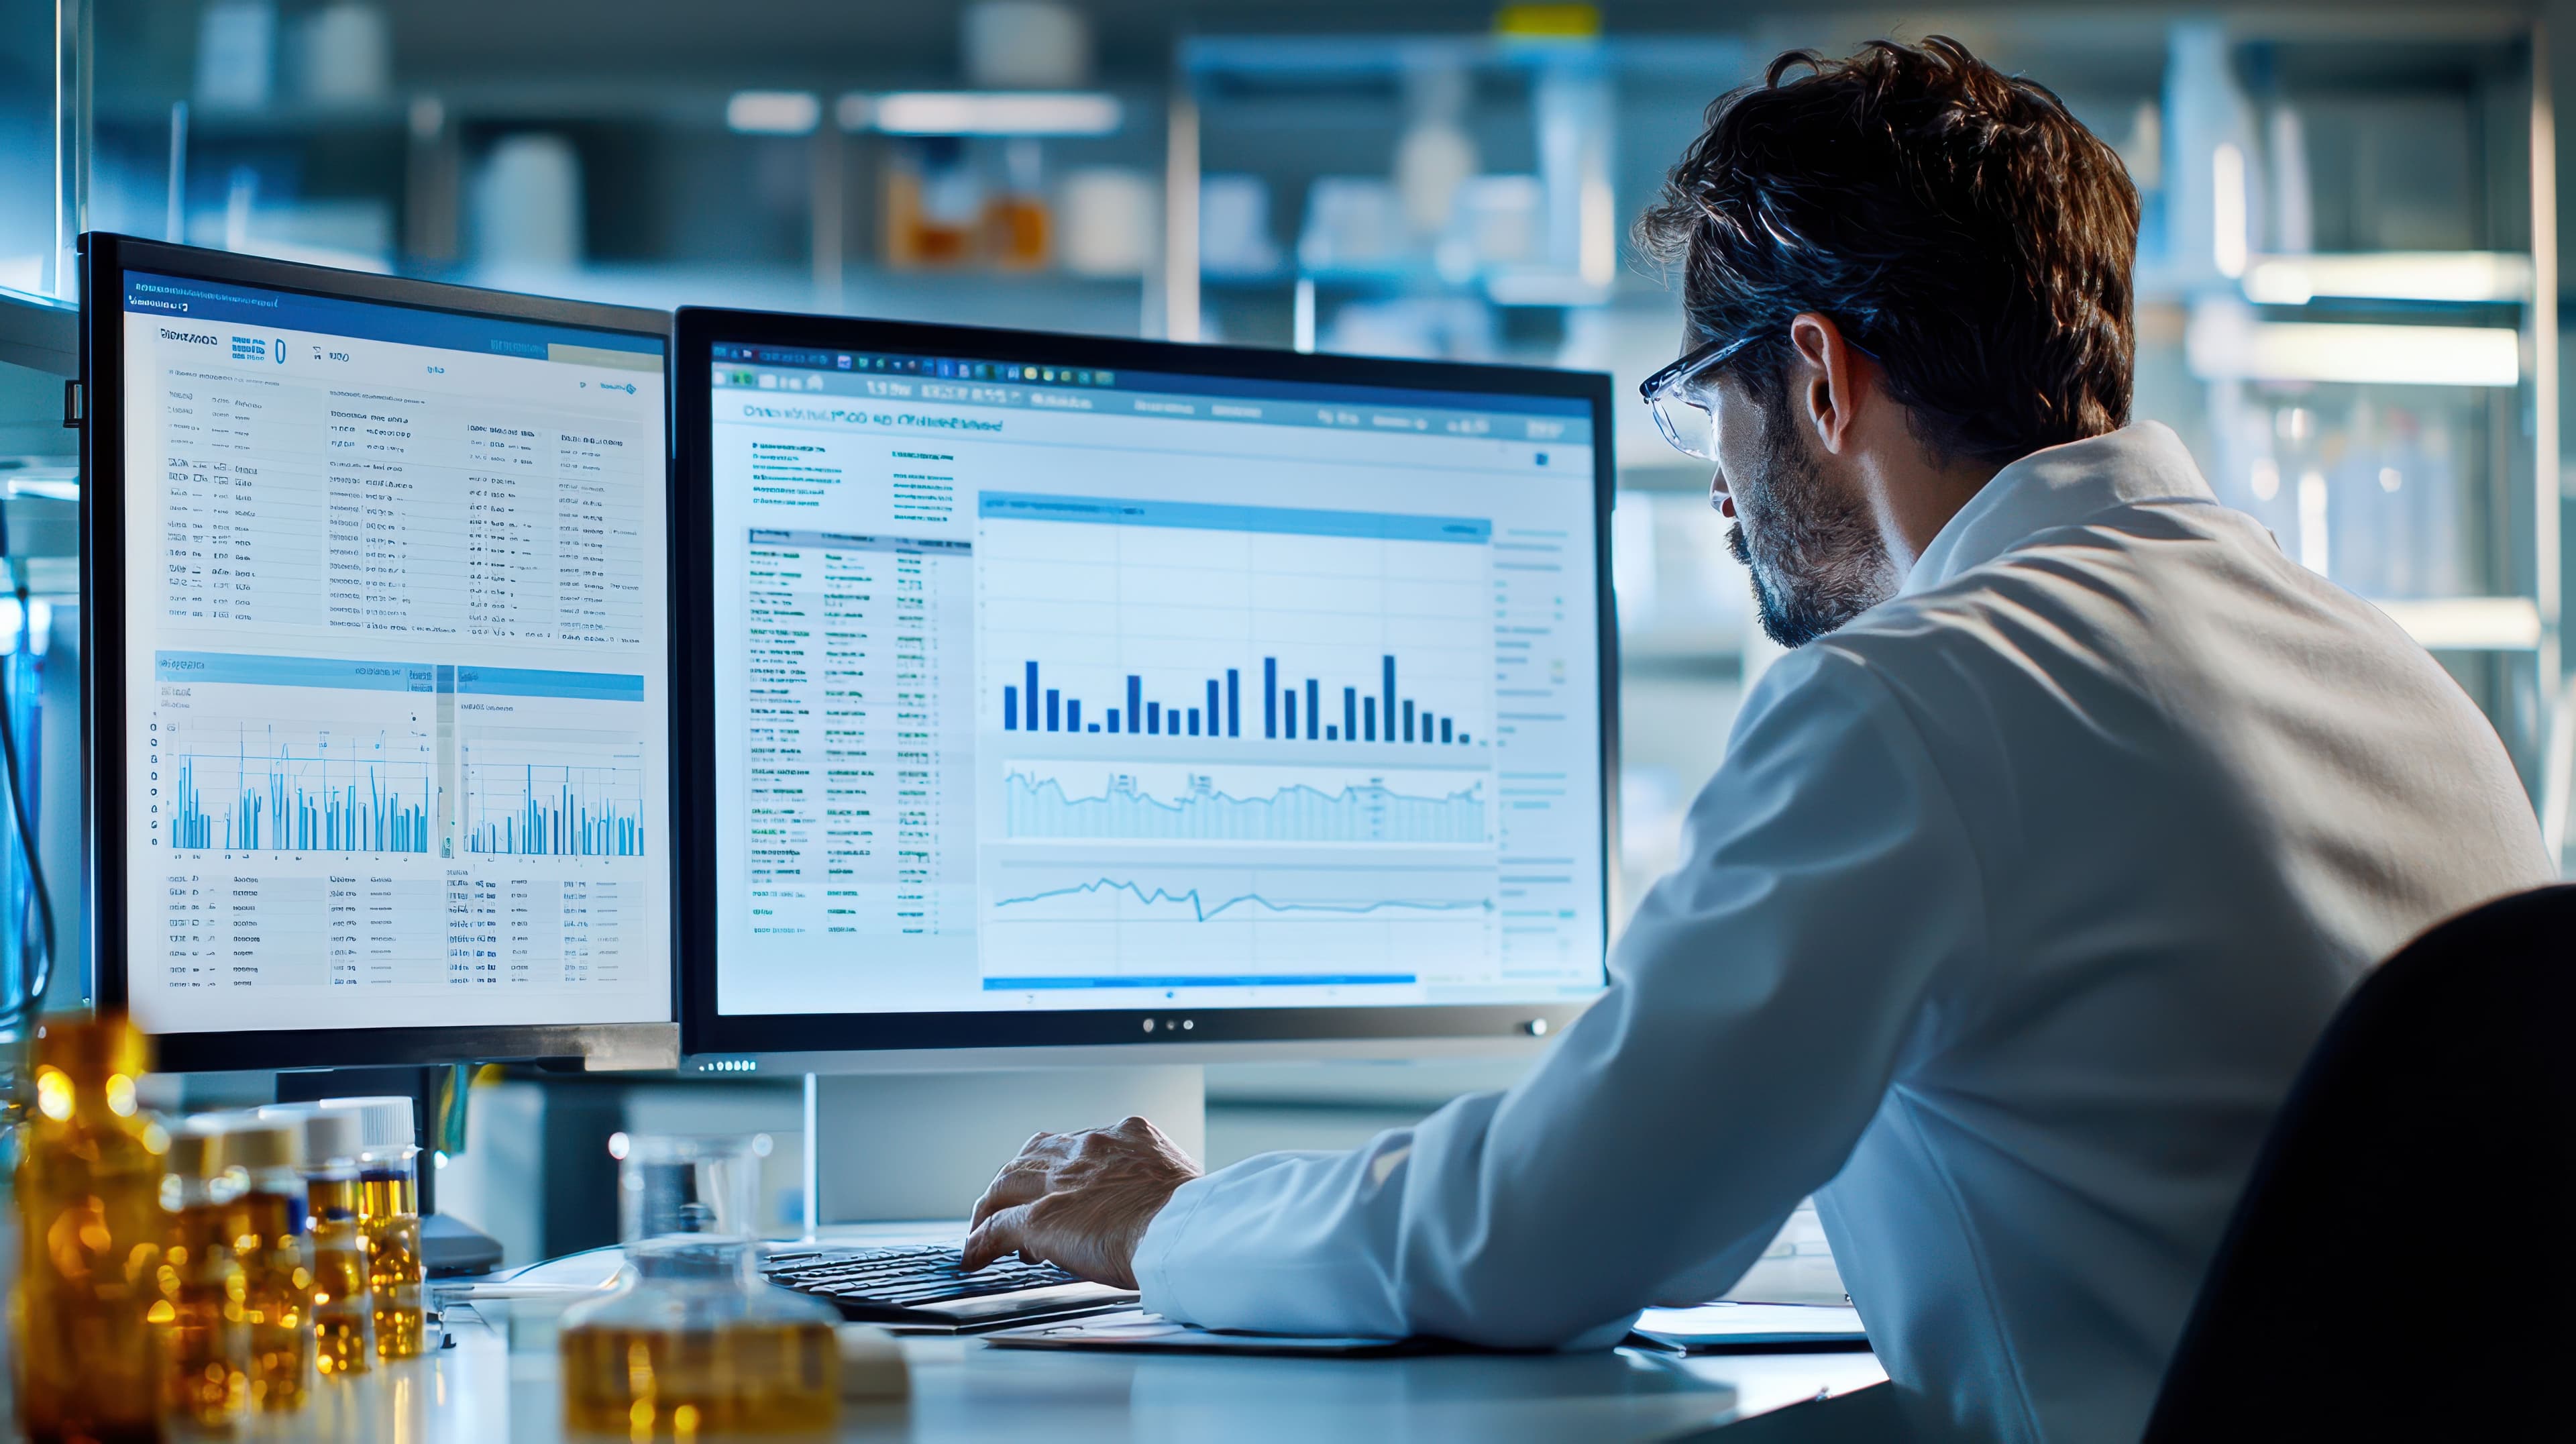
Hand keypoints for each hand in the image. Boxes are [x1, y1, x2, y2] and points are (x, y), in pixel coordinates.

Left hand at [960, 1116, 1202, 1288]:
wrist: (1187, 1229)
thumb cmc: (1198, 1215)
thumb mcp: (1181, 1181)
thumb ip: (1157, 1184)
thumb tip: (1152, 1207)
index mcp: (1128, 1135)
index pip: (1078, 1142)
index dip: (1059, 1165)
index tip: (1057, 1184)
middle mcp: (1089, 1148)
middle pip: (1032, 1154)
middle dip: (1017, 1178)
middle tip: (1008, 1201)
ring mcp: (1061, 1181)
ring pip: (1005, 1183)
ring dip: (990, 1206)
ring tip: (982, 1228)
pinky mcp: (1041, 1217)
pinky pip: (996, 1226)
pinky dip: (980, 1241)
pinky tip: (974, 1257)